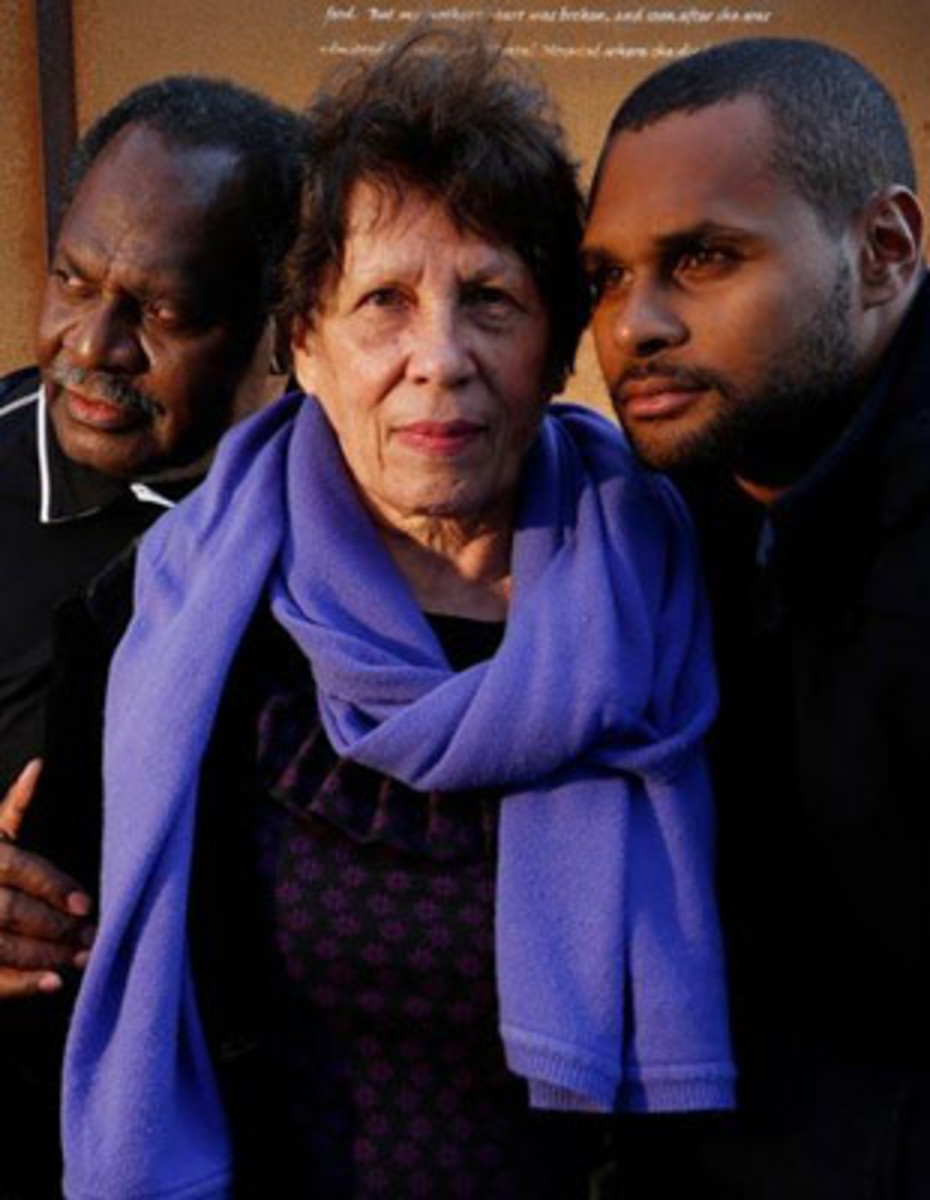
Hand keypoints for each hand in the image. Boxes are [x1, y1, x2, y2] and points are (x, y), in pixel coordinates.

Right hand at [0, 760, 94, 997]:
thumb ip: (16, 805)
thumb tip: (40, 766)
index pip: (19, 869)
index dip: (53, 887)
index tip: (86, 904)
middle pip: (10, 910)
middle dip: (56, 925)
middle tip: (94, 934)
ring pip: (2, 945)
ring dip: (46, 955)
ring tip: (84, 957)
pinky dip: (21, 983)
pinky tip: (53, 983)